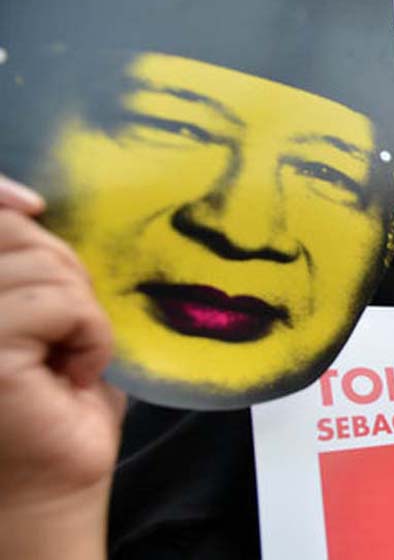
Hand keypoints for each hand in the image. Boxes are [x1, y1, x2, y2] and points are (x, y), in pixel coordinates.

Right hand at [0, 177, 123, 557]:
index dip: (2, 197)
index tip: (37, 204)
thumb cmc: (52, 406)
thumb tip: (30, 205)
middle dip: (63, 270)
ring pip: (45, 267)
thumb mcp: (42, 317)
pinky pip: (64, 304)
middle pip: (14, 233)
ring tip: (68, 359)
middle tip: (69, 330)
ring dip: (81, 312)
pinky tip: (75, 375)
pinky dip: (91, 335)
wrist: (52, 489)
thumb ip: (28, 266)